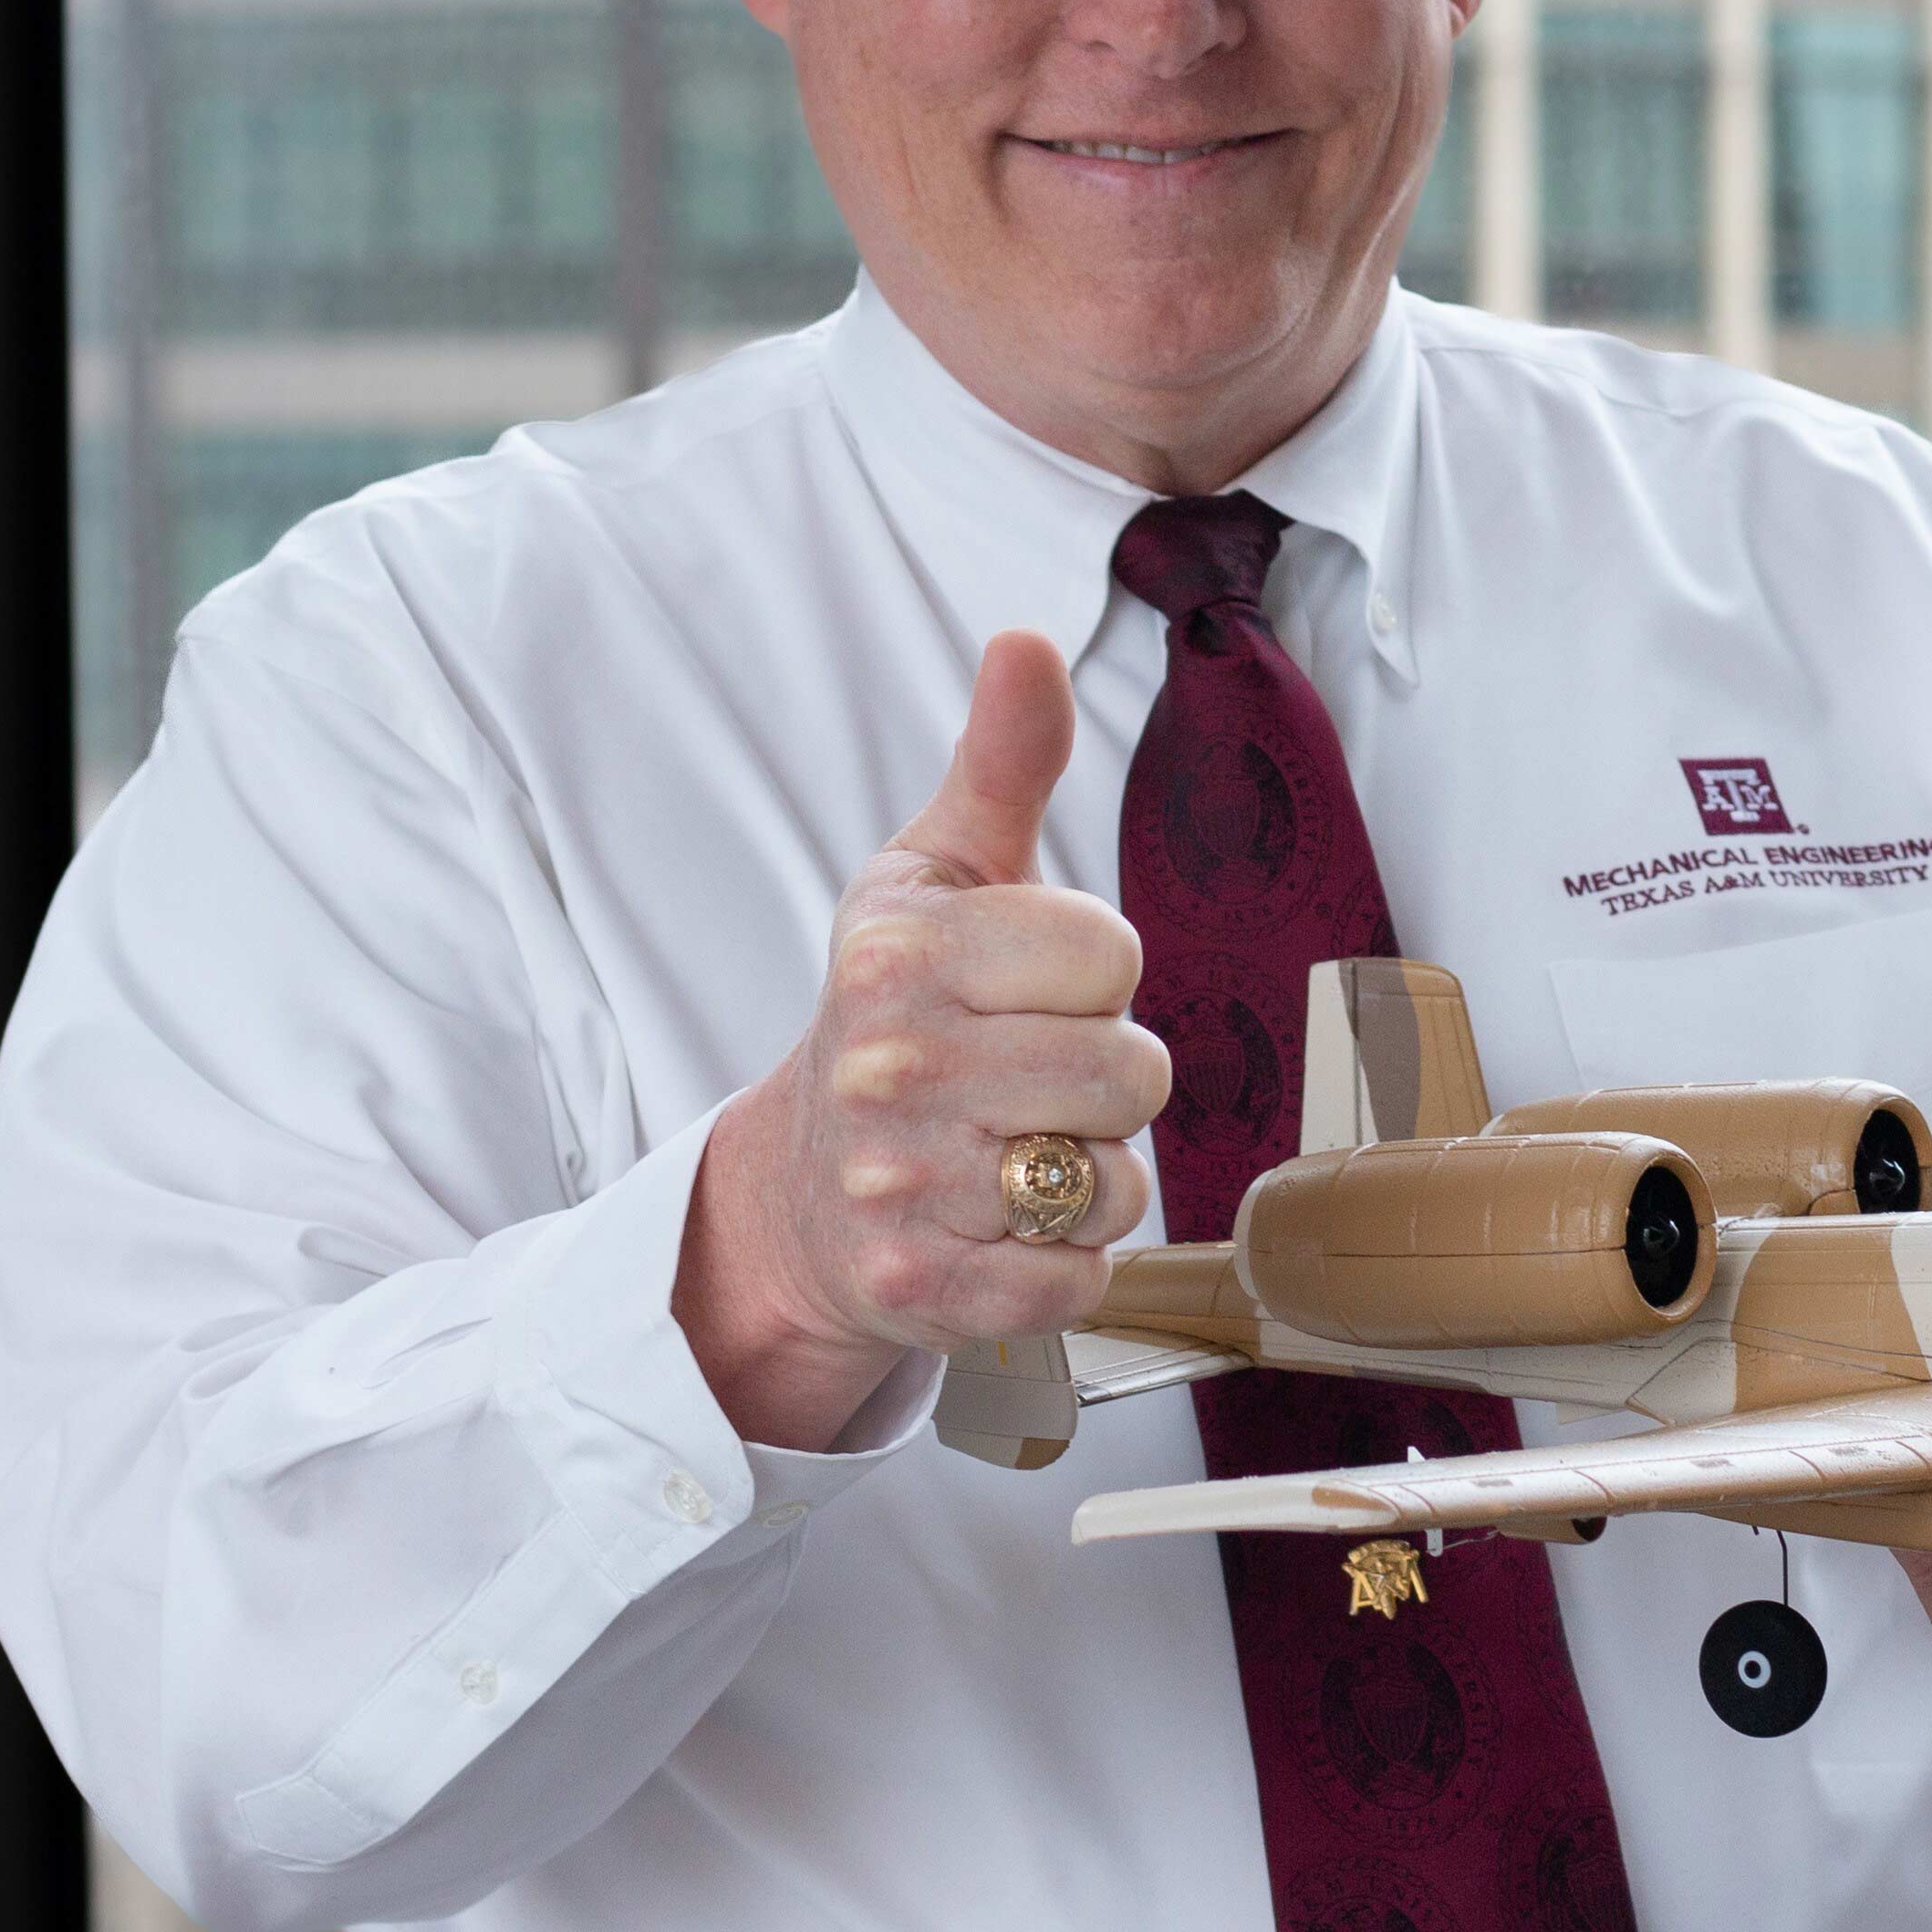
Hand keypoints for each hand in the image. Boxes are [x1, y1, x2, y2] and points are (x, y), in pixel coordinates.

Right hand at [675, 631, 1169, 1449]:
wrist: (797, 1195)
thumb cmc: (899, 1015)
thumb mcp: (934, 877)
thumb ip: (1000, 763)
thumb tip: (1027, 639)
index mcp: (902, 953)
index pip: (1110, 953)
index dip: (1095, 975)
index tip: (1029, 988)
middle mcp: (893, 1067)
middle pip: (1134, 1072)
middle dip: (1107, 1080)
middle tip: (1029, 1080)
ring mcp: (902, 1186)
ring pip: (1118, 1179)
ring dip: (1092, 1174)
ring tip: (1014, 1152)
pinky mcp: (924, 1292)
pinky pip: (1083, 1277)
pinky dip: (1065, 1262)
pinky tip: (1001, 1228)